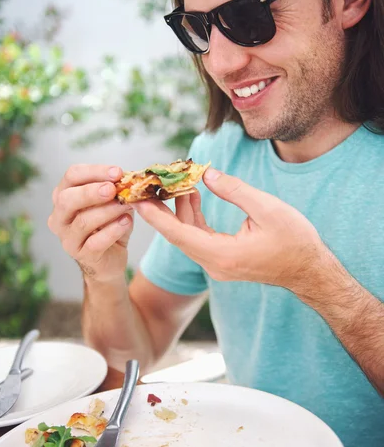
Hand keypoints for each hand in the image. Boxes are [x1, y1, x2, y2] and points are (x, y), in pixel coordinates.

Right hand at [48, 164, 133, 281]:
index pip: (72, 176)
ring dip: (108, 210)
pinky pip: (96, 242)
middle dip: (91, 192)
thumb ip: (116, 191)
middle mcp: (59, 217)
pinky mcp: (81, 255)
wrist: (111, 258)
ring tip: (127, 205)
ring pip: (83, 221)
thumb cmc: (109, 225)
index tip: (117, 172)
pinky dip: (113, 230)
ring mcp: (68, 238)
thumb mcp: (112, 203)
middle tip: (113, 189)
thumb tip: (128, 179)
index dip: (94, 171)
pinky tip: (126, 222)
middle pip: (67, 199)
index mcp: (63, 196)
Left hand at [135, 168, 324, 289]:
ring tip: (173, 182)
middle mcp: (215, 264)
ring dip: (179, 210)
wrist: (309, 271)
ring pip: (188, 235)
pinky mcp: (223, 260)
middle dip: (161, 210)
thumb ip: (234, 191)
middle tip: (146, 187)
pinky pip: (200, 237)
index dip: (157, 217)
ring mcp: (218, 264)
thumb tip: (207, 175)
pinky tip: (193, 195)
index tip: (137, 201)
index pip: (179, 235)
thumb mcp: (267, 209)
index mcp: (222, 255)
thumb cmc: (295, 240)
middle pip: (178, 235)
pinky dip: (193, 217)